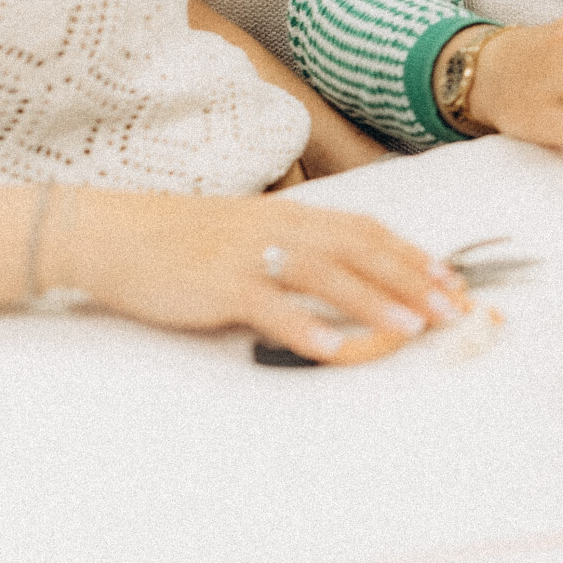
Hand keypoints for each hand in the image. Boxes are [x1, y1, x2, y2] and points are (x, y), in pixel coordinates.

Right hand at [52, 188, 467, 365]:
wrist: (110, 231)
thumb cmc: (179, 238)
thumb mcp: (247, 232)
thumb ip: (293, 250)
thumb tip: (342, 279)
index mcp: (291, 214)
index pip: (367, 230)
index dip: (412, 254)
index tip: (450, 279)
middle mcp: (279, 227)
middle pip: (361, 249)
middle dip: (412, 280)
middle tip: (452, 308)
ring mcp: (250, 254)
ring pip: (326, 274)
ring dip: (374, 301)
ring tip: (412, 328)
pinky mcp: (219, 284)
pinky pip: (271, 306)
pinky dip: (305, 327)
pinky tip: (334, 348)